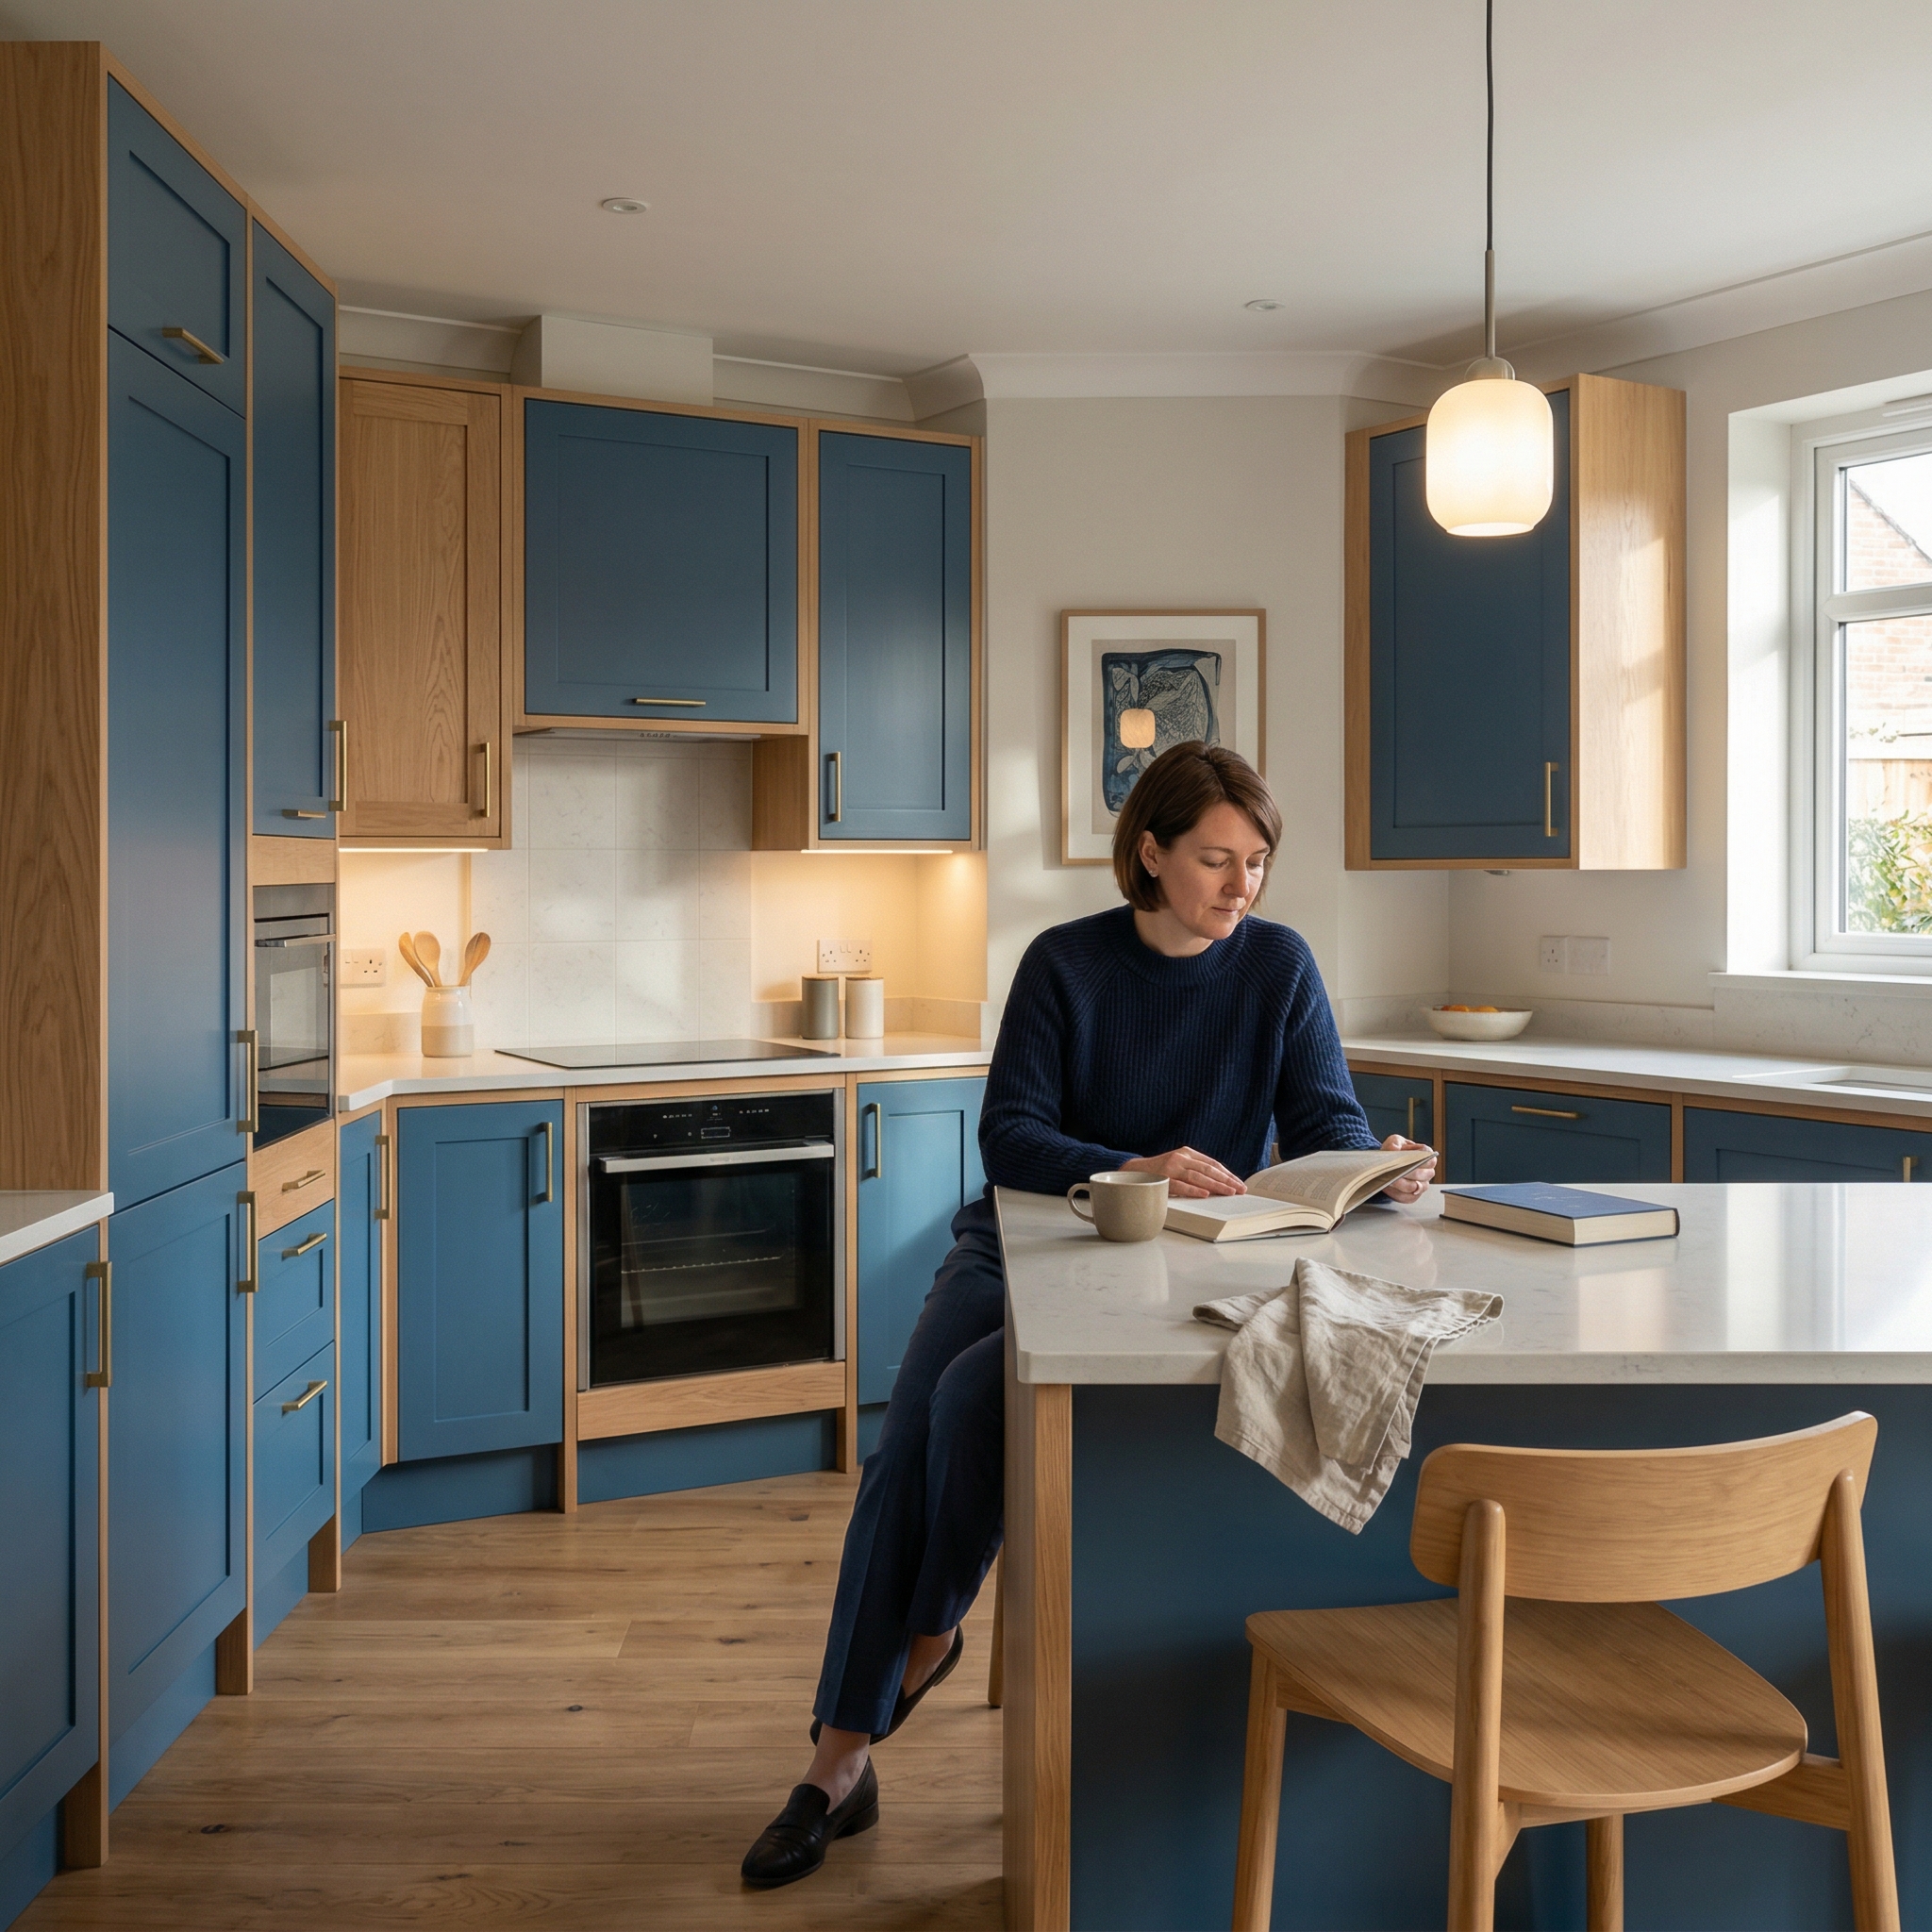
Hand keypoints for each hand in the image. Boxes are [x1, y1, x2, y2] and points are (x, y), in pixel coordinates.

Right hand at [1121, 1147, 1245, 1199]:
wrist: (1133, 1171)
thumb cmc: (1160, 1171)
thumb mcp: (1179, 1165)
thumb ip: (1195, 1170)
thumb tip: (1220, 1184)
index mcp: (1187, 1153)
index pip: (1213, 1163)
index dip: (1228, 1174)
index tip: (1239, 1183)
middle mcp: (1180, 1157)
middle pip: (1208, 1170)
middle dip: (1227, 1180)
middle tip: (1240, 1190)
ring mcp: (1171, 1167)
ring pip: (1198, 1177)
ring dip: (1216, 1185)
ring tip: (1229, 1193)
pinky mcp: (1163, 1178)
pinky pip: (1181, 1185)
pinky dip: (1194, 1190)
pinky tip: (1206, 1194)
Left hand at [1379, 1134, 1436, 1203]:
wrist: (1387, 1163)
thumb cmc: (1394, 1151)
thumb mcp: (1394, 1142)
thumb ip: (1395, 1143)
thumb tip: (1394, 1149)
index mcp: (1427, 1156)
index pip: (1429, 1159)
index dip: (1419, 1160)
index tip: (1407, 1159)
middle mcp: (1428, 1172)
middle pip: (1423, 1175)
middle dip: (1409, 1173)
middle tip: (1397, 1171)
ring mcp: (1422, 1185)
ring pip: (1416, 1187)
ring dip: (1402, 1184)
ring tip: (1391, 1180)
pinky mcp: (1413, 1196)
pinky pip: (1408, 1198)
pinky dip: (1398, 1193)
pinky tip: (1389, 1187)